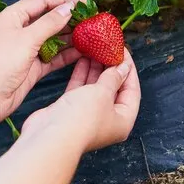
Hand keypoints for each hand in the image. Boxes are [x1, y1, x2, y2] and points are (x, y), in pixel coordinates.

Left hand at [0, 0, 84, 124]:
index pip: (43, 1)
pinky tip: (84, 53)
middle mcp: (20, 31)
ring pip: (54, 39)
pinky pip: (53, 58)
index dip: (65, 0)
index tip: (87, 3)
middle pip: (50, 19)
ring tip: (94, 36)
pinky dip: (67, 55)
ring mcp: (26, 50)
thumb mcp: (26, 39)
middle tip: (94, 21)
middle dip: (71, 19)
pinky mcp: (32, 68)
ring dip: (72, 38)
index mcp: (14, 16)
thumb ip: (49, 23)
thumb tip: (68, 8)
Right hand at [22, 49, 140, 151]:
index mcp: (123, 120)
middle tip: (109, 48)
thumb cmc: (81, 119)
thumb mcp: (102, 93)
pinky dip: (82, 75)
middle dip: (111, 68)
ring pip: (95, 88)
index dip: (128, 69)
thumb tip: (123, 67)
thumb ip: (113, 78)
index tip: (124, 52)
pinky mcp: (71, 110)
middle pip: (114, 89)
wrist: (50, 135)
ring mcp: (88, 115)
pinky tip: (82, 60)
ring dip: (95, 69)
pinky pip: (80, 90)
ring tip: (95, 50)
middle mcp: (108, 119)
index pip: (132, 90)